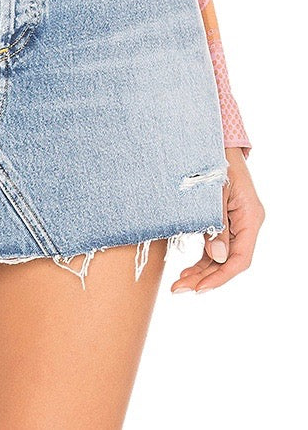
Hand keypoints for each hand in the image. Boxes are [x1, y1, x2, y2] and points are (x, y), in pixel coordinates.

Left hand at [170, 146, 263, 293]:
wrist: (212, 140)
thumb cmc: (214, 160)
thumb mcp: (214, 192)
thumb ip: (216, 224)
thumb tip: (218, 258)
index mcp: (250, 217)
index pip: (240, 259)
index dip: (220, 276)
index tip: (199, 288)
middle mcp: (246, 223)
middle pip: (229, 261)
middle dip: (205, 278)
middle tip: (179, 289)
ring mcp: (235, 223)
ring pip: (221, 257)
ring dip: (201, 271)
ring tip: (179, 284)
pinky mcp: (224, 220)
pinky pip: (215, 245)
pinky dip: (201, 258)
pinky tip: (186, 269)